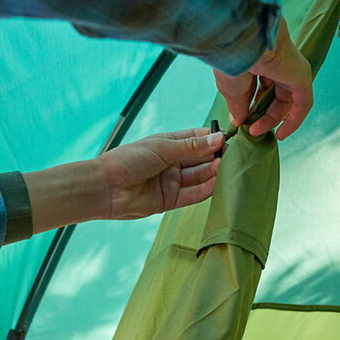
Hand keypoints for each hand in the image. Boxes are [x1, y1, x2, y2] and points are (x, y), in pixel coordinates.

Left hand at [98, 127, 223, 219]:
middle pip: (200, 159)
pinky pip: (192, 195)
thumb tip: (219, 138)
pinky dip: (206, 190)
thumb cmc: (129, 160)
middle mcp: (171, 162)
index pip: (197, 138)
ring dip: (213, 173)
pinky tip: (218, 184)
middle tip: (233, 155)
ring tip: (227, 167)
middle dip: (216, 156)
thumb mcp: (162, 148)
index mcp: (168, 144)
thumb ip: (191, 147)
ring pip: (199, 177)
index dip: (213, 138)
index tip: (230, 138)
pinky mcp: (170, 200)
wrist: (106, 188)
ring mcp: (171, 181)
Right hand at [213, 17, 311, 140]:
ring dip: (271, 120)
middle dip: (261, 115)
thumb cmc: (232, 60)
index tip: (241, 123)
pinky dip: (294, 120)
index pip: (259, 88)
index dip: (250, 108)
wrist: (243, 41)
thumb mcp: (231, 89)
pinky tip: (281, 134)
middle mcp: (275, 65)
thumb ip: (237, 106)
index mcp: (257, 62)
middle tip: (249, 130)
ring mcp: (290, 70)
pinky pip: (303, 103)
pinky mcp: (302, 76)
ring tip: (256, 131)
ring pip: (286, 100)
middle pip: (273, 96)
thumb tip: (239, 121)